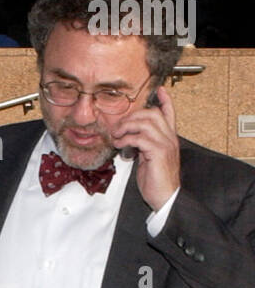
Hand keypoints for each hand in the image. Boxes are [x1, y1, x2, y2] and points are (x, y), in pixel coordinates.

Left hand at [109, 87, 180, 212]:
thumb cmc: (157, 182)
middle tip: (118, 127)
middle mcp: (170, 138)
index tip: (159, 89)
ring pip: (146, 123)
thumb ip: (144, 147)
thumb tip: (132, 140)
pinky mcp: (158, 153)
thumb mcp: (149, 160)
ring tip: (116, 135)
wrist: (166, 198)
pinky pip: (140, 138)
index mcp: (169, 139)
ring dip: (127, 127)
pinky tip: (120, 145)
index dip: (165, 101)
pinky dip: (127, 139)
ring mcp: (165, 144)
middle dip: (132, 117)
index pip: (170, 114)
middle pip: (152, 114)